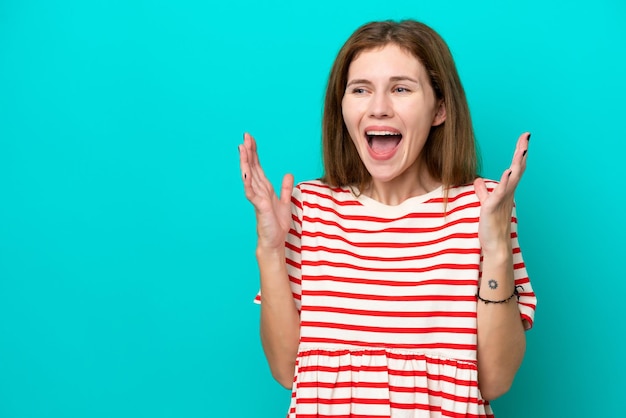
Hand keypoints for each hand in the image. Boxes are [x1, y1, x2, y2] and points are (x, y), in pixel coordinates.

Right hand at [239, 133, 293, 249]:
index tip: (251, 139)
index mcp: (265, 188)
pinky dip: (248, 183)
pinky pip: (252, 193)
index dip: (255, 152)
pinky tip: (246, 173)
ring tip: (242, 149)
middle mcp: (259, 191)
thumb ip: (286, 188)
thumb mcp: (285, 202)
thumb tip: (288, 174)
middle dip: (249, 152)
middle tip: (245, 136)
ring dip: (246, 163)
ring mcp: (257, 198)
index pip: (258, 166)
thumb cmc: (277, 225)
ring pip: (250, 176)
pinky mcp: (259, 207)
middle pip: (252, 167)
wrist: (274, 242)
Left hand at [473, 132, 530, 253]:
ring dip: (518, 163)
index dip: (519, 154)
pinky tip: (508, 171)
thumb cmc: (491, 226)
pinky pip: (501, 192)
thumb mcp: (486, 203)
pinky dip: (505, 181)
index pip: (514, 168)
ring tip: (522, 149)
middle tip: (526, 137)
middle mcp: (508, 193)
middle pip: (517, 169)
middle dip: (521, 152)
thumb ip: (483, 191)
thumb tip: (478, 180)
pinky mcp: (494, 207)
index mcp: (507, 191)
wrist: (495, 246)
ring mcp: (503, 200)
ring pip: (513, 178)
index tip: (524, 138)